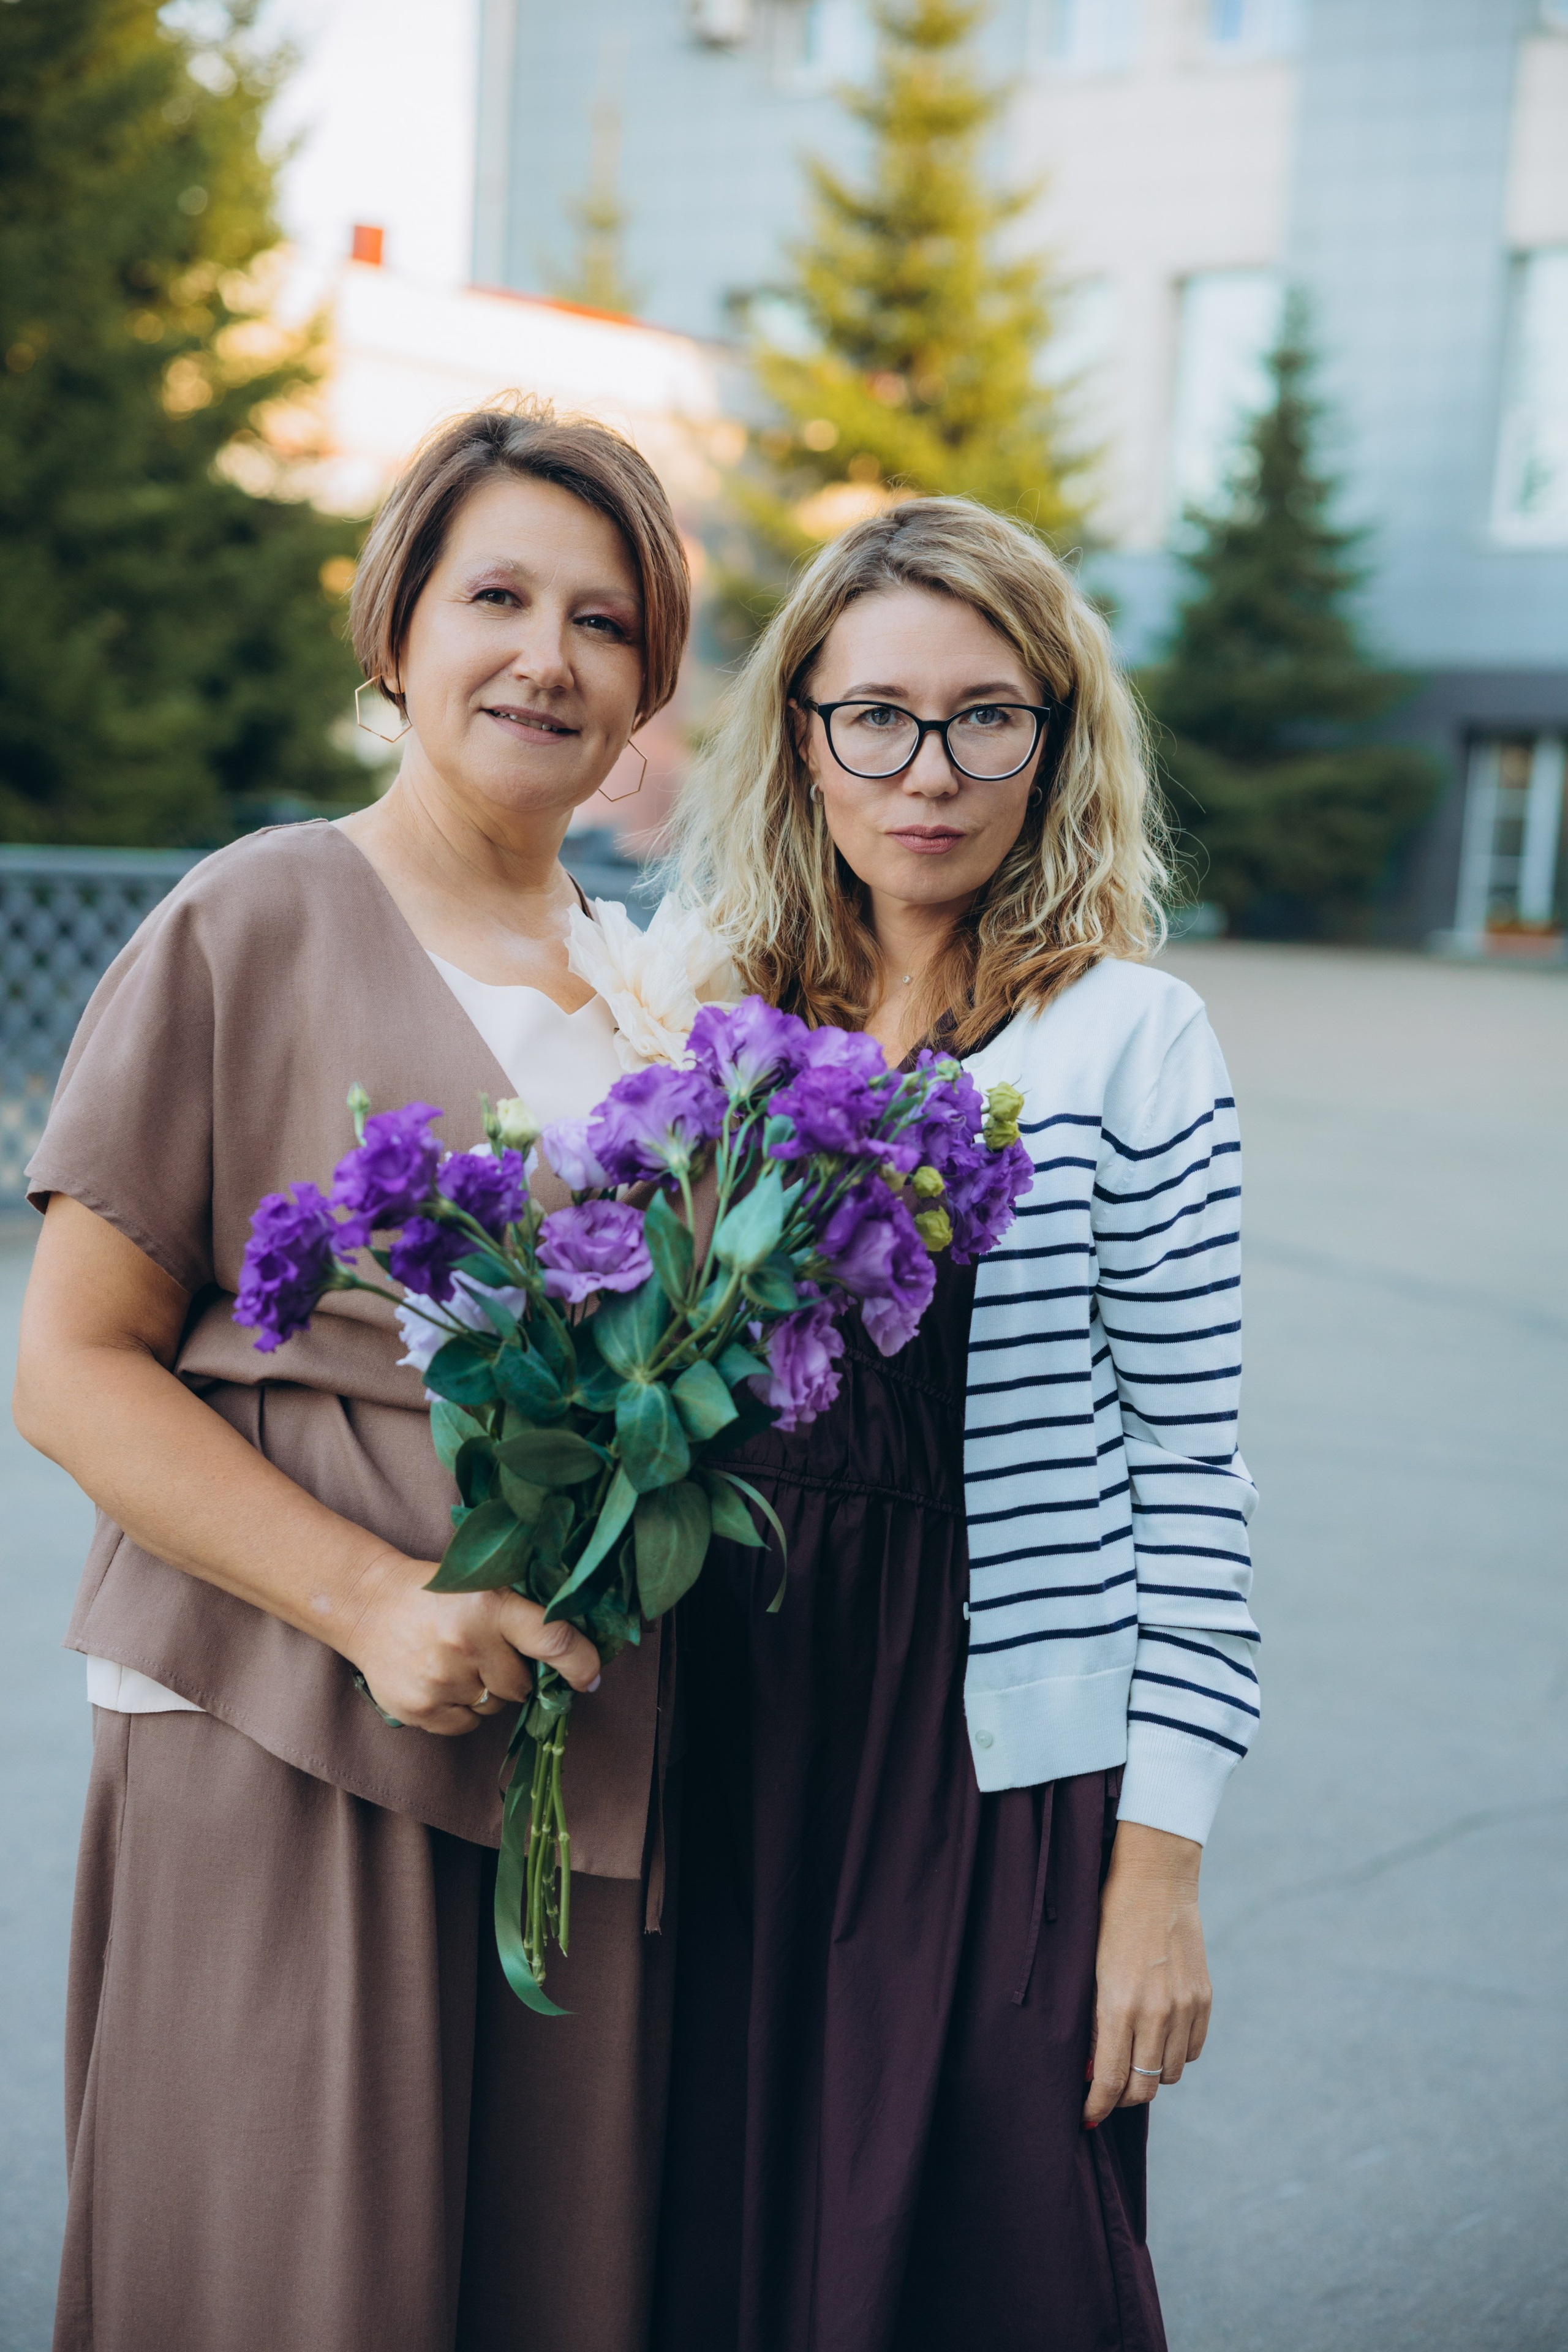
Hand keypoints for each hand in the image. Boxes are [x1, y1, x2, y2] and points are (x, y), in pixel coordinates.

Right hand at [341, 1549, 600, 1735]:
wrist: (369, 1606)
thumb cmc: (439, 1596)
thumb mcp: (484, 1587)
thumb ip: (525, 1616)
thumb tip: (576, 1658)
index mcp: (490, 1605)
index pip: (553, 1640)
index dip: (581, 1663)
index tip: (589, 1678)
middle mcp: (467, 1643)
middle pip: (522, 1685)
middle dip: (515, 1674)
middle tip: (488, 1651)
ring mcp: (441, 1680)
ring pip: (494, 1707)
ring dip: (486, 1692)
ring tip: (457, 1662)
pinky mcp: (420, 1709)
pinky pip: (467, 1725)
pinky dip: (462, 1710)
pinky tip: (441, 1680)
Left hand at [1084, 1821, 1211, 2127]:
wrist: (1155, 1878)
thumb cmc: (1109, 1919)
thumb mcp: (1089, 1970)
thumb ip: (1092, 2022)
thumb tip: (1091, 2068)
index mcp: (1119, 2005)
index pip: (1109, 2080)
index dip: (1097, 2105)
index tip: (1086, 2115)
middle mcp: (1155, 2012)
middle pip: (1143, 2087)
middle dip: (1121, 2096)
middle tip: (1107, 2088)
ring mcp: (1184, 2007)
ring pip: (1171, 2074)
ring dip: (1150, 2075)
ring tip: (1133, 2058)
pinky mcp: (1204, 1998)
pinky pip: (1193, 2051)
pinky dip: (1176, 2054)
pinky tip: (1158, 2037)